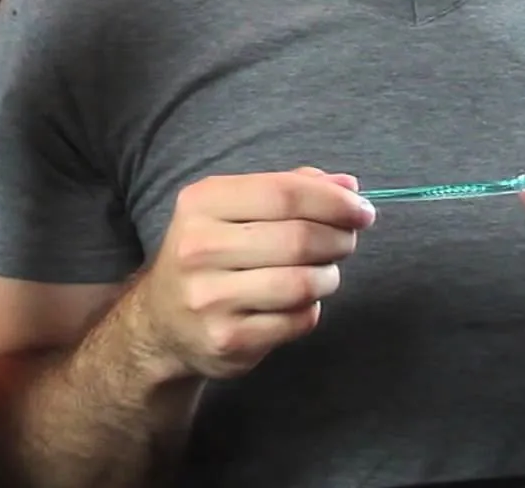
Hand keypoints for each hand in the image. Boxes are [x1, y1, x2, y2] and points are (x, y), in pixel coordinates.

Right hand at [126, 167, 375, 380]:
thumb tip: (349, 184)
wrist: (162, 321)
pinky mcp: (228, 339)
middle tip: (347, 240)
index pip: (284, 193)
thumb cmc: (212, 254)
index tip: (362, 209)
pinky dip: (310, 310)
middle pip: (298, 239)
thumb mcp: (234, 208)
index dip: (334, 200)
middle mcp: (199, 248)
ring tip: (324, 272)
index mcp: (201, 202)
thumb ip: (289, 189)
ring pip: (302, 283)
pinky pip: (297, 321)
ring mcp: (210, 298)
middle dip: (338, 239)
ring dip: (329, 276)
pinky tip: (298, 303)